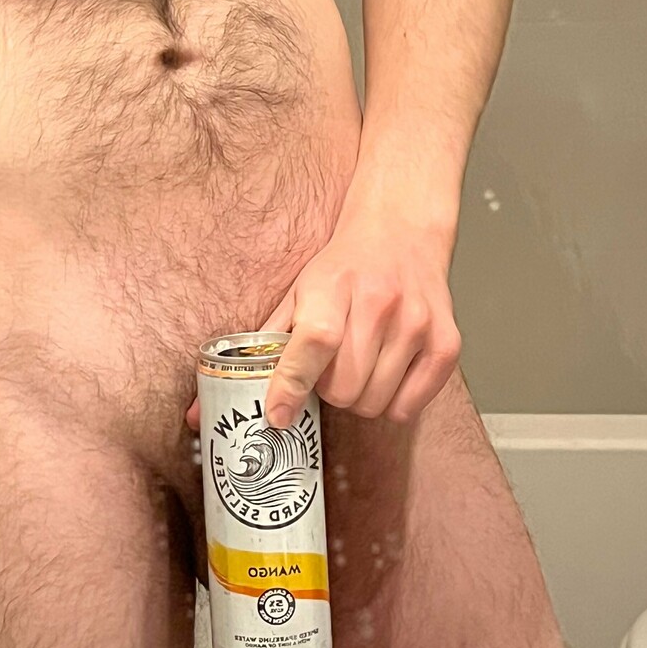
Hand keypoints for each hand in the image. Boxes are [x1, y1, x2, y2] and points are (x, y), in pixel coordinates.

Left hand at [185, 209, 460, 432]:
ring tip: (358, 366)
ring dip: (359, 398)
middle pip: (344, 387)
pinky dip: (393, 403)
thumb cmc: (343, 269)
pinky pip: (409, 407)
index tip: (275, 415)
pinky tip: (386, 373)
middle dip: (328, 391)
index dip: (290, 385)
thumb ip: (254, 351)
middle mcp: (381, 305)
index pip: (313, 344)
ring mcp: (418, 325)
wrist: (401, 233)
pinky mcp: (447, 344)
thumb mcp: (294, 295)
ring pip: (375, 403)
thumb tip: (198, 413)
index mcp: (334, 289)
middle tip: (329, 370)